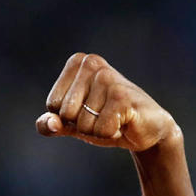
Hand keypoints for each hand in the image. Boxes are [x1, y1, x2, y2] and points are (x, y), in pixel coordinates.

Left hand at [37, 53, 176, 151]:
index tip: (89, 109)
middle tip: (103, 115)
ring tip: (114, 118)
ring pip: (83, 124)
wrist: (147, 129)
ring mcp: (108, 78)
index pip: (52, 104)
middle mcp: (91, 64)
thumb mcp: (72, 124)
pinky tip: (124, 122)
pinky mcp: (122, 96)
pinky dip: (111, 133)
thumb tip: (49, 123)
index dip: (68, 117)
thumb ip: (50, 124)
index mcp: (76, 63)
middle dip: (82, 124)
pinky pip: (100, 130)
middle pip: (66, 113)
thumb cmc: (105, 121)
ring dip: (98, 130)